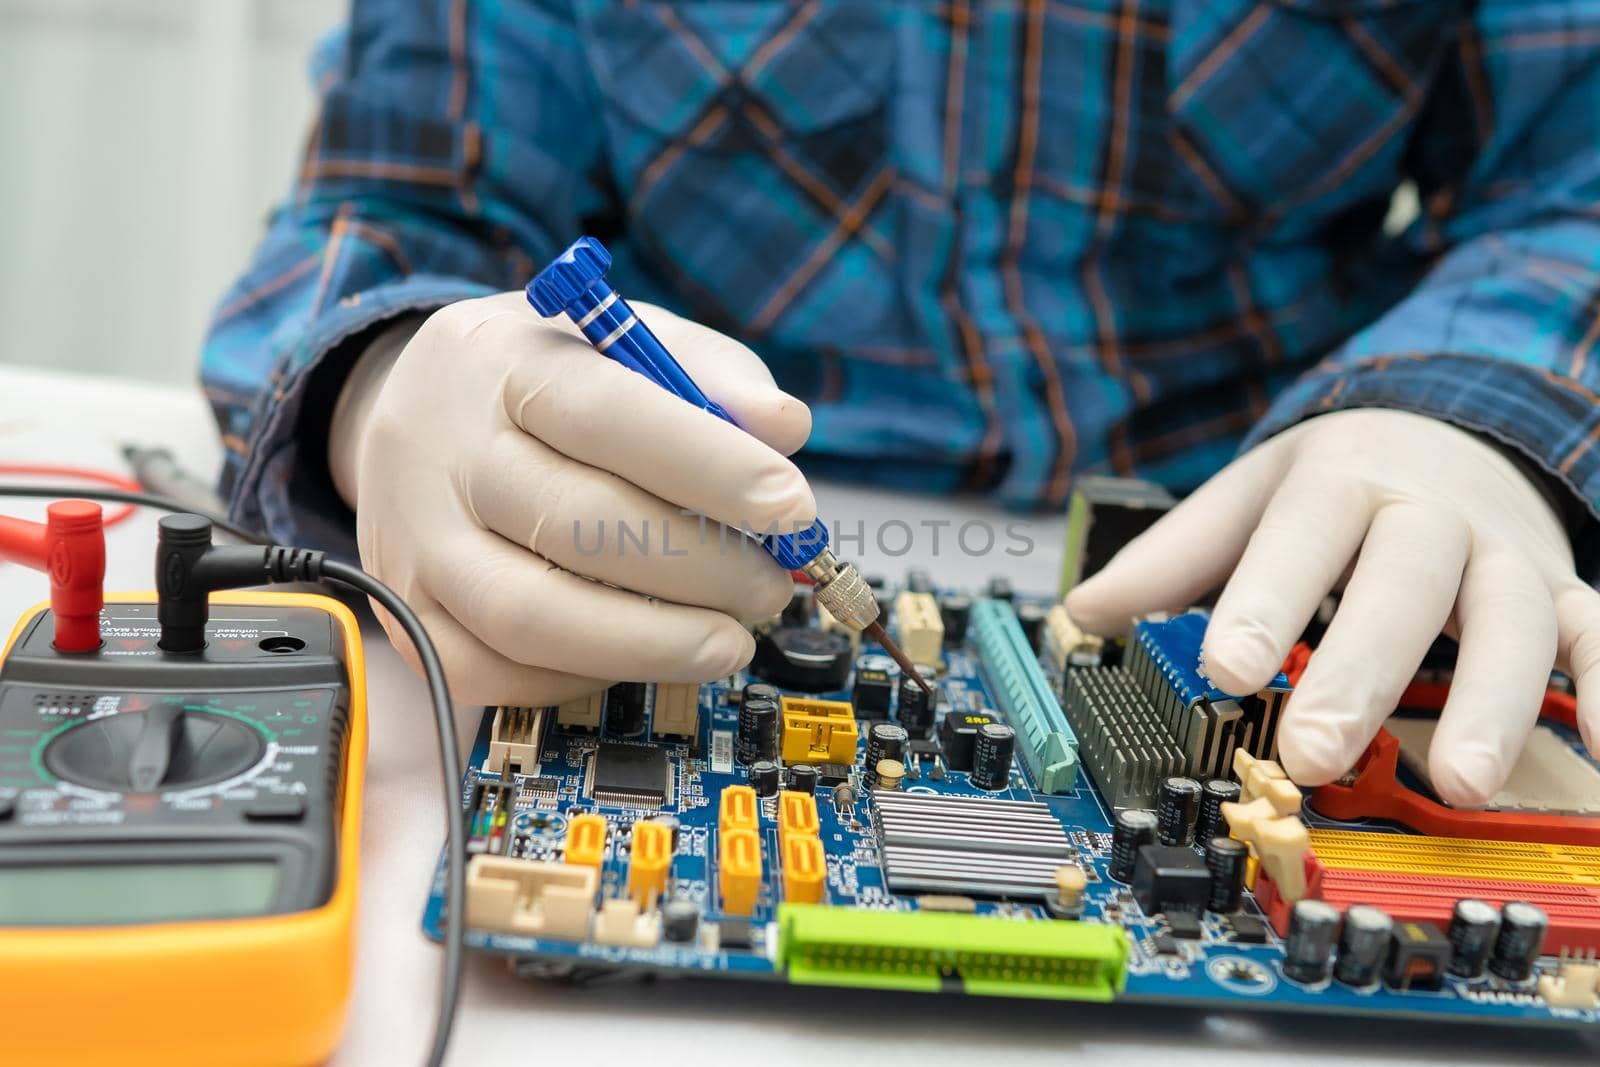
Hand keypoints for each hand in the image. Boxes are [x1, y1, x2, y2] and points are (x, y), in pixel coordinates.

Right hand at [328, 292, 811, 705]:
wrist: (415, 412)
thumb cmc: (546, 382)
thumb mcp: (625, 340)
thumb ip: (711, 373)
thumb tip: (783, 427)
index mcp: (507, 365)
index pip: (606, 414)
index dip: (707, 465)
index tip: (791, 506)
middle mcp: (449, 454)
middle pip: (576, 524)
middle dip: (699, 568)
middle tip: (770, 584)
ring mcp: (422, 543)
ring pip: (532, 615)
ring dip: (651, 642)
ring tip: (729, 641)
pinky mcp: (413, 615)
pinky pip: (497, 671)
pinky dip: (586, 674)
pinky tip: (645, 652)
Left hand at [1066, 409, 1598, 805]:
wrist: (1446, 431)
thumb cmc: (1333, 487)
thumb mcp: (1246, 499)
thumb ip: (1171, 559)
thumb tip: (1081, 612)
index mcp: (1337, 482)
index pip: (1299, 537)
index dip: (1264, 599)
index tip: (1224, 666)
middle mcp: (1428, 514)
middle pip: (1401, 585)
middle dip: (1359, 670)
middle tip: (1312, 751)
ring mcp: (1502, 554)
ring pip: (1512, 619)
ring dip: (1492, 701)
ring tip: (1457, 783)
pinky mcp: (1559, 590)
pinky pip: (1596, 632)